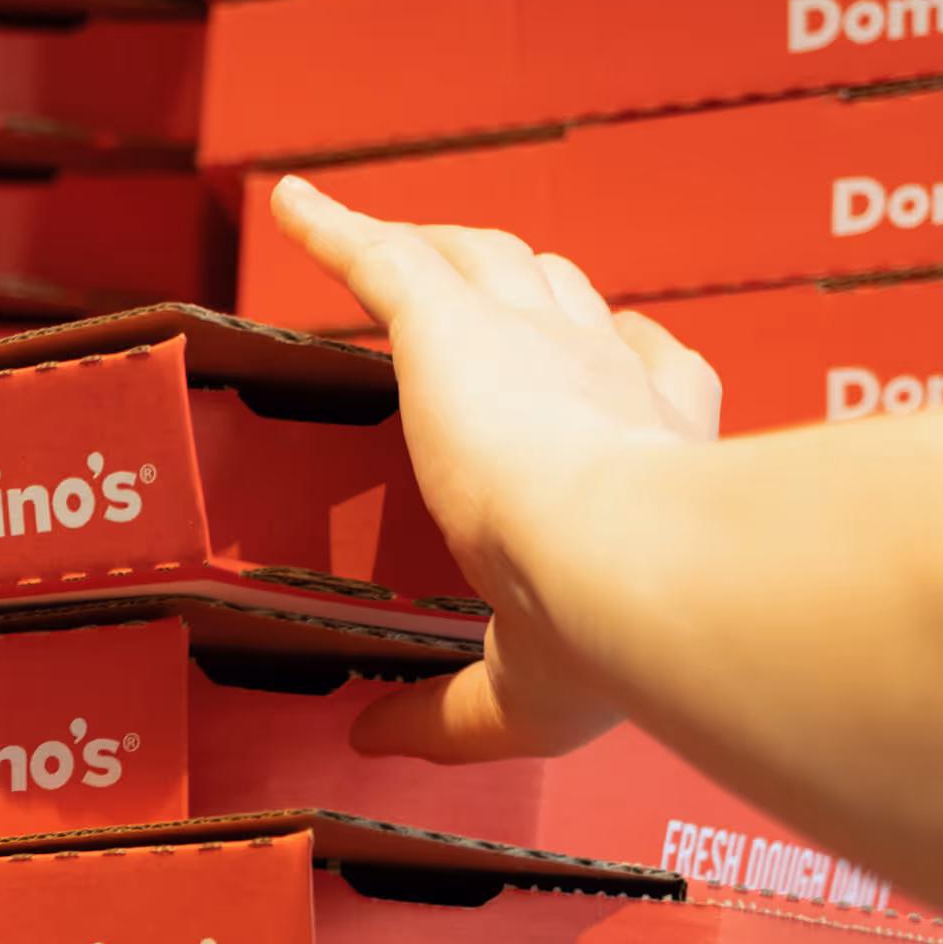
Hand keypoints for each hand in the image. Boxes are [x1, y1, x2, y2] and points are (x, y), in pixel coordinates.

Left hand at [263, 174, 723, 764]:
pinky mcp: (451, 324)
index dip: (618, 359)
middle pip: (562, 296)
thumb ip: (447, 715)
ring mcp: (531, 338)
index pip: (643, 377)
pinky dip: (330, 228)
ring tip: (390, 238)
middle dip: (523, 285)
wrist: (624, 564)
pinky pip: (380, 256)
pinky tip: (288, 205)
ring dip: (437, 243)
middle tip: (471, 287)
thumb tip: (373, 737)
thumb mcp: (526, 699)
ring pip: (482, 260)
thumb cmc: (610, 637)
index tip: (599, 352)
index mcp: (654, 450)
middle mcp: (605, 373)